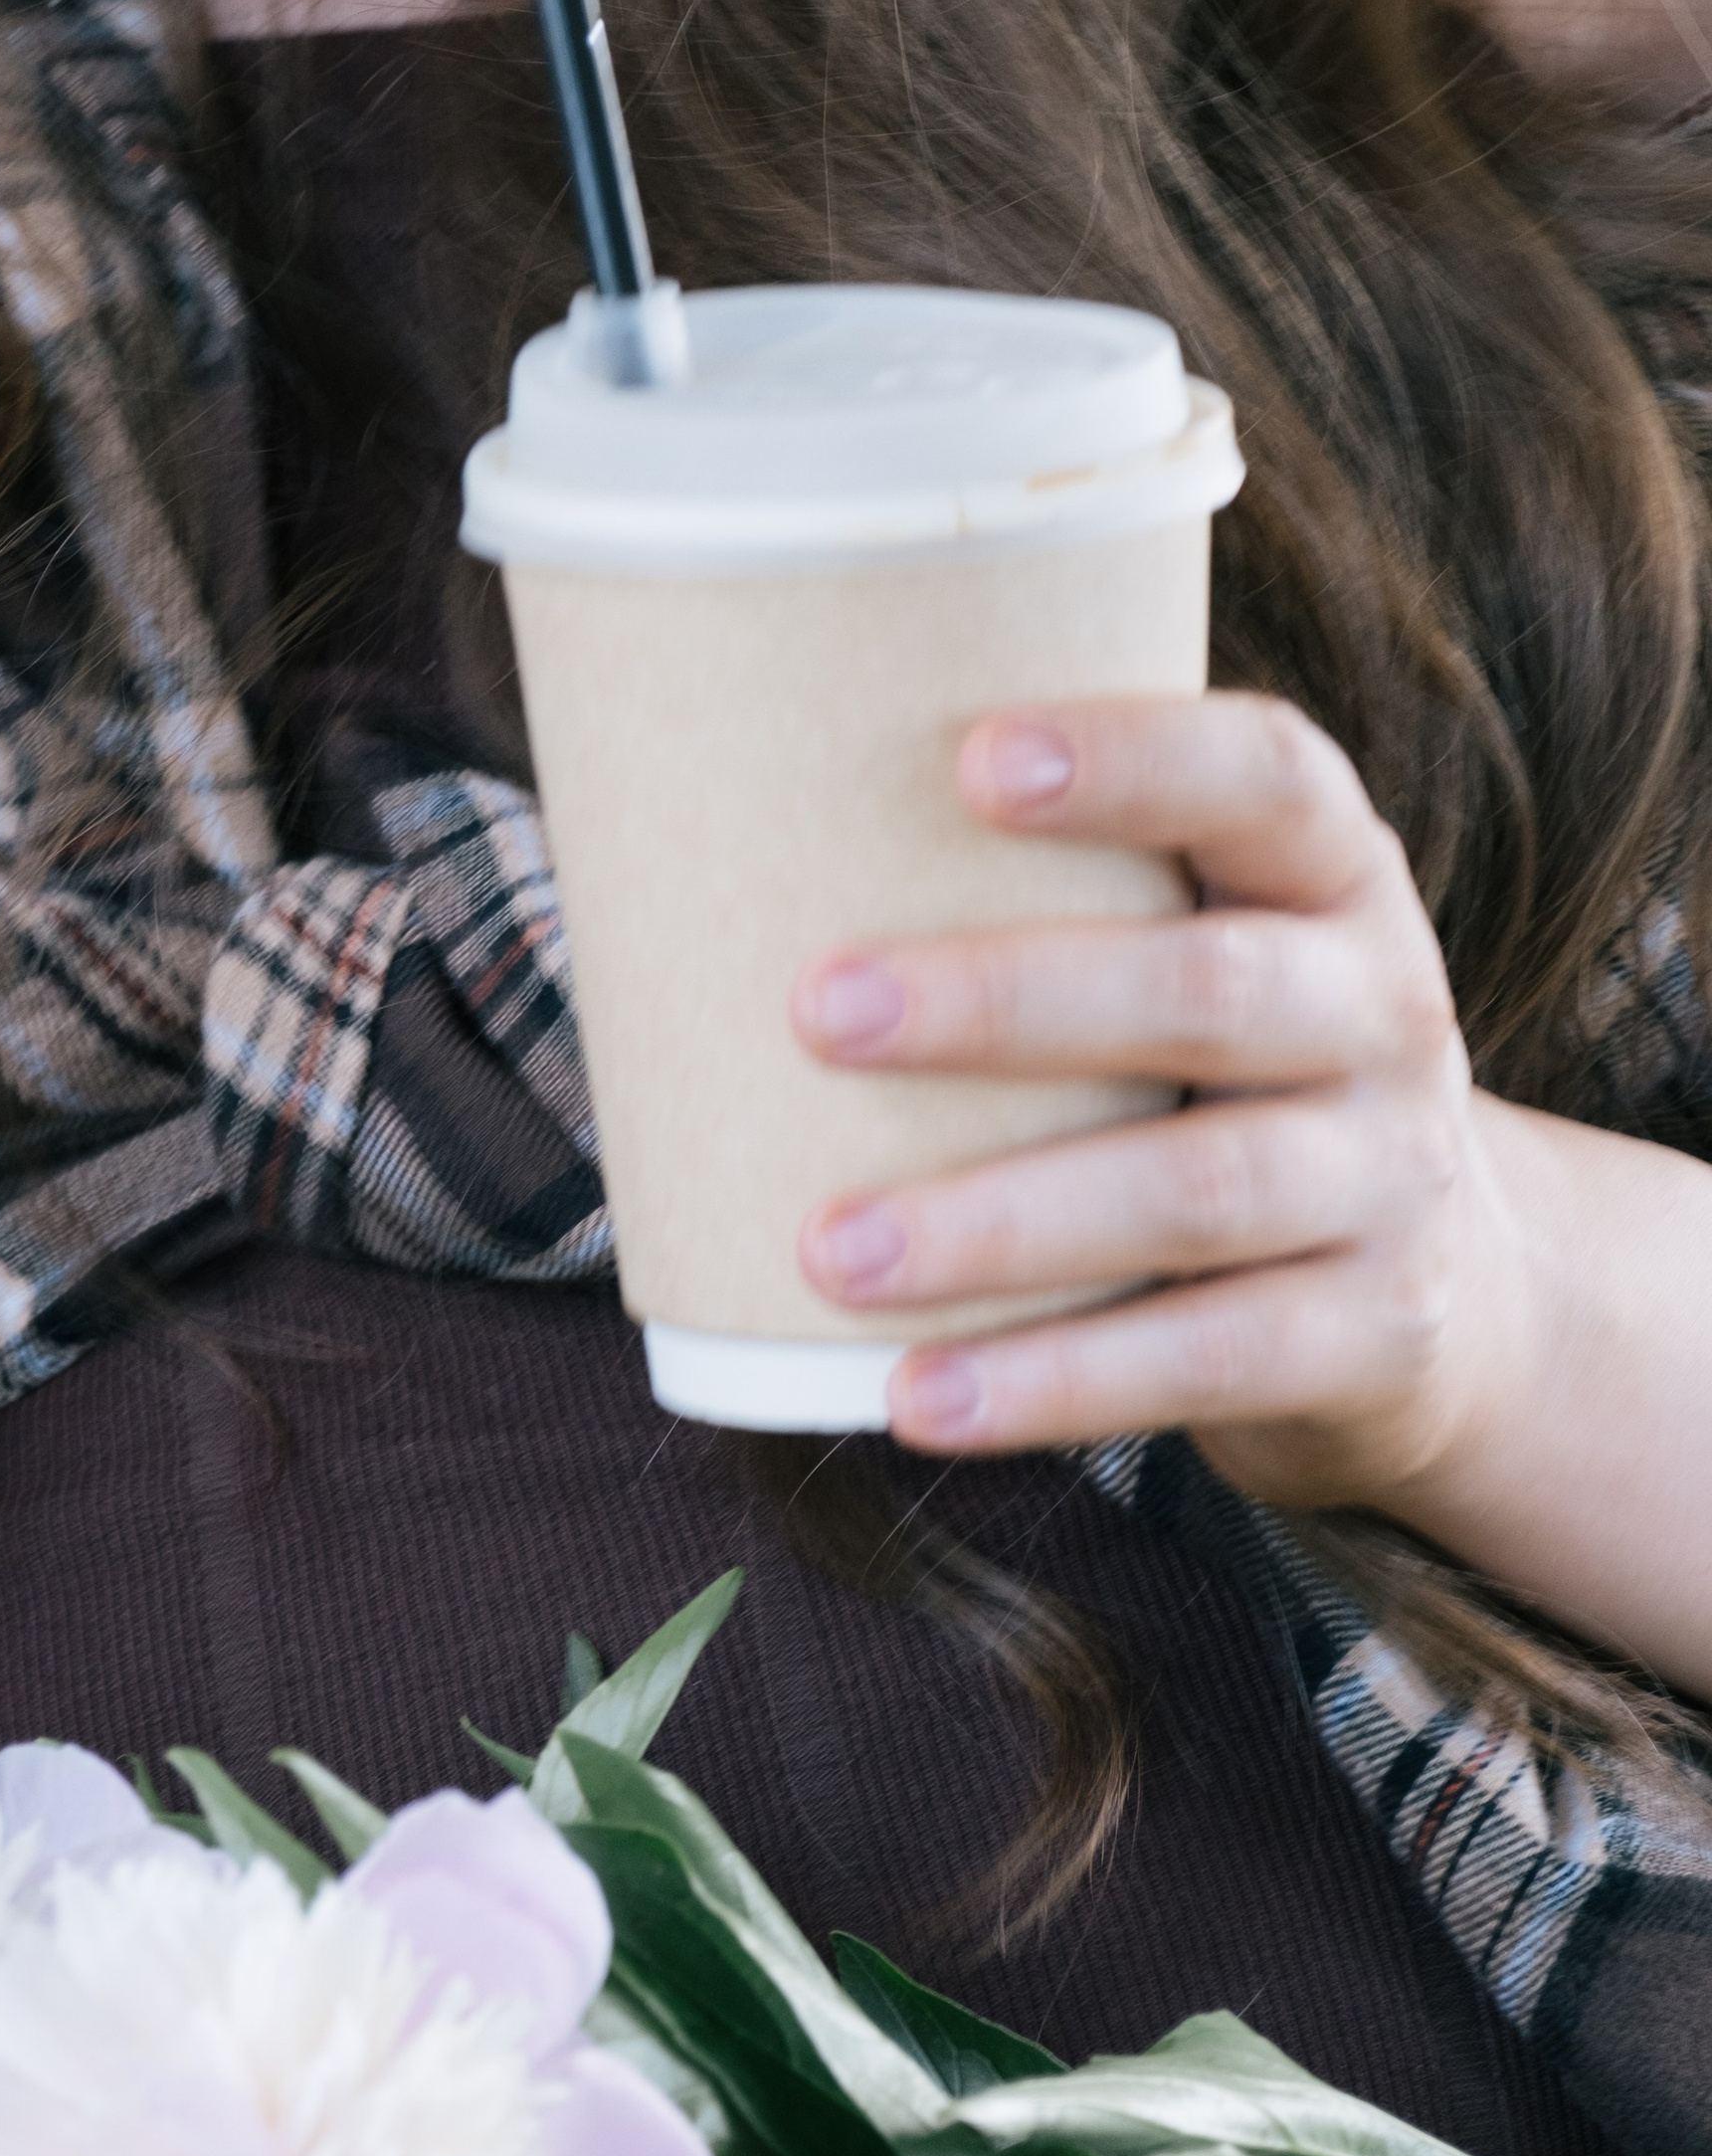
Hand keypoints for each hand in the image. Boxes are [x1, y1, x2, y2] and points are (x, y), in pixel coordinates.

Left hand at [789, 692, 1531, 1508]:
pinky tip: (916, 1397)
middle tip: (815, 1011)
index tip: (972, 760)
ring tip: (830, 1251)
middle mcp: (1386, 1013)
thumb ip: (1049, 917)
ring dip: (998, 1223)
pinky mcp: (1375, 1336)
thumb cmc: (1221, 1092)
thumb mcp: (1192, 970)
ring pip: (1195, 1194)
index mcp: (1332, 882)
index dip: (1133, 758)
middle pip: (1206, 991)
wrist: (1443, 1305)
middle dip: (1004, 1000)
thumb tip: (712, 876)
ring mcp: (1391, 1181)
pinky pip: (1204, 1360)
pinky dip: (1052, 1383)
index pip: (1264, 777)